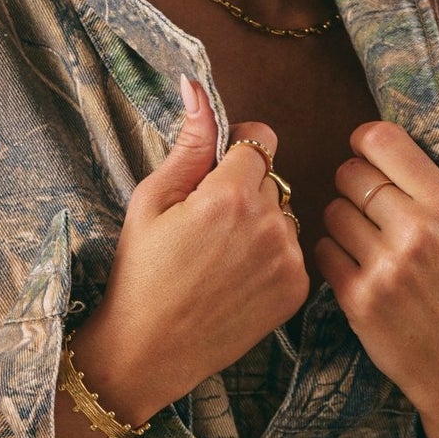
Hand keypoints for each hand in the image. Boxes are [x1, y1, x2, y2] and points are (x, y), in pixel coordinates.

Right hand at [70, 79, 307, 429]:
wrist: (150, 350)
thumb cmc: (140, 272)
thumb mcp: (151, 200)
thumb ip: (188, 143)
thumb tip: (198, 87)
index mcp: (230, 195)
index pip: (260, 140)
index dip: (234, 154)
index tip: (212, 178)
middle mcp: (270, 223)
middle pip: (271, 179)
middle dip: (244, 191)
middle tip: (206, 228)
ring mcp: (289, 259)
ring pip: (284, 215)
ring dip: (260, 225)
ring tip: (219, 258)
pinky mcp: (297, 290)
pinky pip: (293, 252)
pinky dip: (269, 258)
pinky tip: (235, 280)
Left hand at [316, 122, 438, 437]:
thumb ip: (428, 190)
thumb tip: (378, 147)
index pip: (385, 141)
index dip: (365, 142)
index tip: (364, 152)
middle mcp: (418, 231)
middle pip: (352, 174)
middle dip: (351, 183)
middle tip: (363, 201)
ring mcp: (386, 266)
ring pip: (332, 211)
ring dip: (340, 220)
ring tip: (363, 238)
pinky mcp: (359, 298)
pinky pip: (323, 250)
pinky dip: (332, 253)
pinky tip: (354, 264)